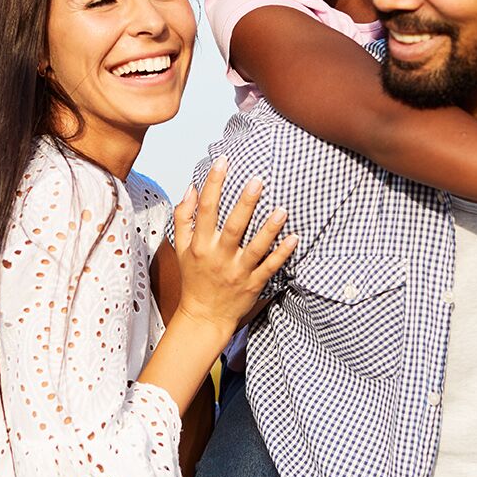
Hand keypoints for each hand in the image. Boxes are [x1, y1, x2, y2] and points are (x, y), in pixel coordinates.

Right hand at [173, 157, 298, 334]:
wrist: (204, 316)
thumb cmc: (194, 277)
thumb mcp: (182, 248)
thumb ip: (184, 217)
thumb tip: (191, 186)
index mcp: (200, 245)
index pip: (205, 209)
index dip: (213, 184)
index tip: (223, 161)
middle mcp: (218, 257)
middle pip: (232, 227)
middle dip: (245, 204)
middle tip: (258, 180)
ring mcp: (237, 271)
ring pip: (255, 248)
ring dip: (269, 229)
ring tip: (282, 210)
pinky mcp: (253, 284)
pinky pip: (269, 267)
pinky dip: (282, 253)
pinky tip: (294, 238)